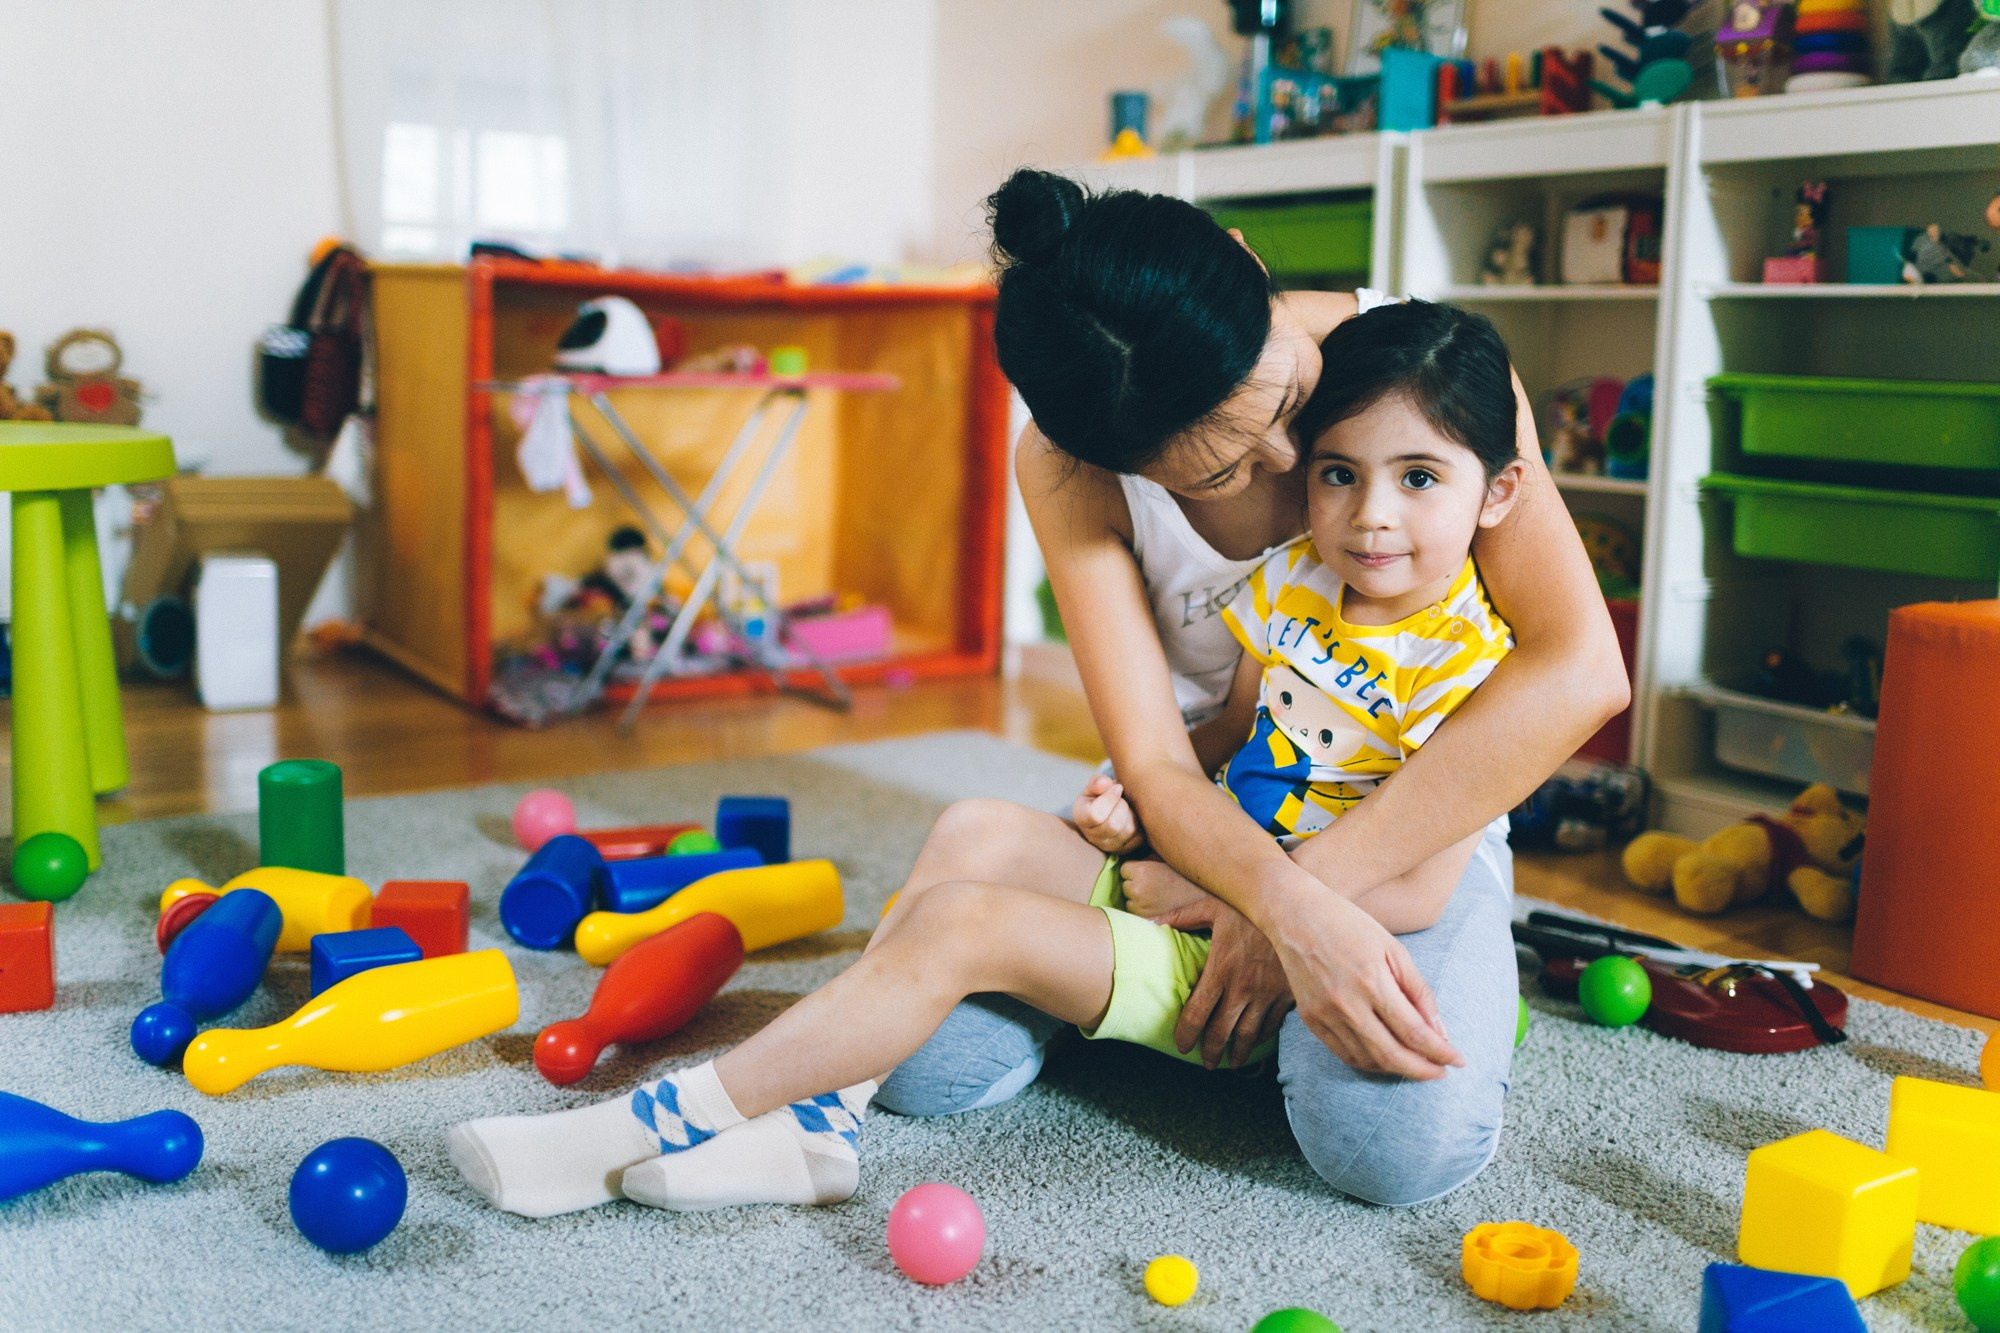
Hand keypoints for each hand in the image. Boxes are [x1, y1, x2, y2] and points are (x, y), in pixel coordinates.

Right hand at [1072, 775, 1142, 854]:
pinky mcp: (1126, 849)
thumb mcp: (1096, 784)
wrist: (1110, 808)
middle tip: (1123, 797)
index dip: (1110, 798)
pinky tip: (1133, 815)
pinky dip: (1140, 823)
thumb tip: (1104, 783)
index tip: (1118, 787)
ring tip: (1128, 805)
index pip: (1095, 815)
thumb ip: (1098, 781)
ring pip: (1128, 831)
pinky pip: (1139, 837)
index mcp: (1081, 817)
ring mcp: (1109, 846)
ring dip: (1132, 814)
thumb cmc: (1101, 794)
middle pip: (1113, 825)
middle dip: (1122, 806)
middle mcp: (1092, 837)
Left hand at [1118, 859, 1210, 919]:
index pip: (1125, 869)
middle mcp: (1137, 889)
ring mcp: (1140, 907)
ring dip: (1139, 900)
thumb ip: (1149, 857)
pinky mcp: (1146, 921)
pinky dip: (1144, 912)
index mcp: (1141, 870)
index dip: (1136, 870)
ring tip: (1159, 897)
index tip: (1149, 872)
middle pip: (1126, 885)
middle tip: (1155, 885)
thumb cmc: (1189, 876)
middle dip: (1136, 884)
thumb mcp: (1168, 858)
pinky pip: (1137, 915)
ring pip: (1129, 902)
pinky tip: (1159, 907)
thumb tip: (1136, 858)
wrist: (1207, 899)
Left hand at [1154, 895, 1294, 1069]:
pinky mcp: (1289, 995)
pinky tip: (1256, 1042)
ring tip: (1230, 1063)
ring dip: (1238, 1053)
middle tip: (1206, 1063)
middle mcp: (1243, 987)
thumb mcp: (1211, 907)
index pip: (1197, 1013)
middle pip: (1222, 1031)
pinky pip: (1273, 1025)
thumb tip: (1148, 922)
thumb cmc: (1248, 906)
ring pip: (1249, 1035)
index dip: (1186, 1034)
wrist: (1294, 906)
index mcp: (1220, 969)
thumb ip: (1179, 917)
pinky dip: (1262, 1038)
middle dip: (1211, 1052)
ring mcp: (1267, 993)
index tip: (1182, 1046)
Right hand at [1262, 887, 1462, 1080]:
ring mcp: (1325, 1014)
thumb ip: (1418, 990)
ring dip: (1397, 1070)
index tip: (1458, 1060)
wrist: (1294, 915)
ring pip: (1367, 1060)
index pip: (1414, 1031)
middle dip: (1423, 1070)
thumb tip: (1438, 1030)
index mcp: (1372, 981)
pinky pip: (1344, 1054)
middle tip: (1442, 1073)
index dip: (1440, 1052)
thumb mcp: (1393, 948)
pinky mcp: (1311, 1019)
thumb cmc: (1349, 924)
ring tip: (1417, 1065)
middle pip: (1392, 1054)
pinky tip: (1386, 1059)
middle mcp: (1346, 1003)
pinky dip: (1369, 1063)